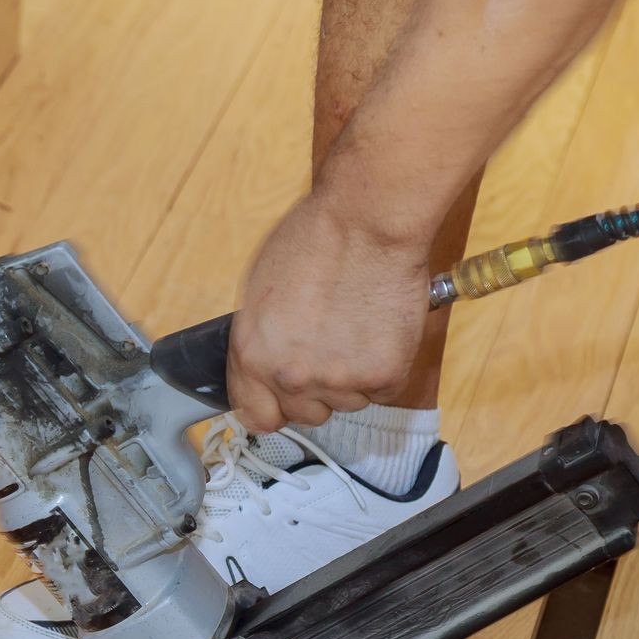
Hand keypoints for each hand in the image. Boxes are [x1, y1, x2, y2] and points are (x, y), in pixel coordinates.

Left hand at [225, 191, 434, 432]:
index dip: (273, 405)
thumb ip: (261, 341)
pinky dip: (385, 367)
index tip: (285, 397)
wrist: (367, 222)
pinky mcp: (383, 377)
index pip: (257, 416)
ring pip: (348, 403)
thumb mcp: (260, 291)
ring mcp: (340, 381)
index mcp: (253, 356)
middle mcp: (292, 377)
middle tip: (332, 347)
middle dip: (318, 389)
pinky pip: (382, 390)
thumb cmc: (314, 240)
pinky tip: (380, 330)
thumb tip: (266, 368)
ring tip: (358, 327)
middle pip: (307, 414)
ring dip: (354, 377)